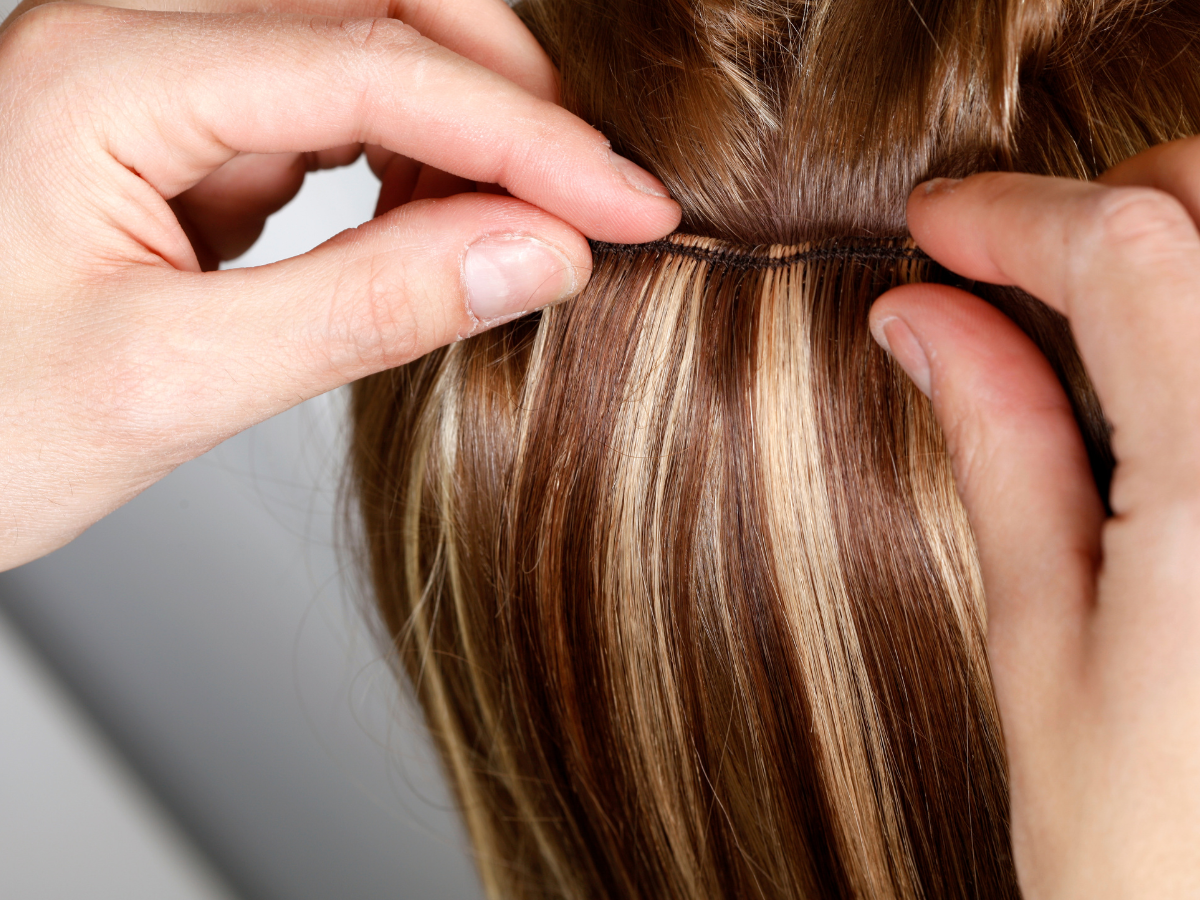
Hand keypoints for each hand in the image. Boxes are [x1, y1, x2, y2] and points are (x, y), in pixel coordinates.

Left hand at [0, 0, 679, 569]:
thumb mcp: (178, 385)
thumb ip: (368, 308)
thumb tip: (537, 254)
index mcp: (105, 74)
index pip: (376, 67)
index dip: (527, 142)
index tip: (629, 210)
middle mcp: (125, 35)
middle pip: (376, 3)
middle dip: (506, 96)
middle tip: (595, 199)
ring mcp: (147, 72)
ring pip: (360, 41)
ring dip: (462, 123)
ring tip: (521, 224)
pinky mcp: (170, 124)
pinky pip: (323, 102)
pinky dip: (406, 156)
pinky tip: (434, 221)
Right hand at [870, 142, 1199, 896]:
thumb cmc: (1155, 867)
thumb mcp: (1043, 650)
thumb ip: (1000, 453)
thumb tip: (927, 322)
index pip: (1126, 256)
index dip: (1014, 216)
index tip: (937, 226)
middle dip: (1116, 203)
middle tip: (1012, 264)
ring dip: (1181, 253)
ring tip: (1087, 315)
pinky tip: (1164, 385)